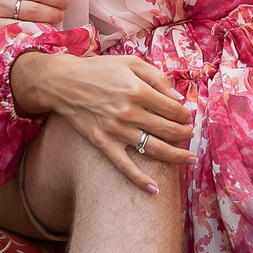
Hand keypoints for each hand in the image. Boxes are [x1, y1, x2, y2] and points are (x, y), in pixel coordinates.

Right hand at [12, 50, 191, 191]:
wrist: (63, 83)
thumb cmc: (99, 70)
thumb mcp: (130, 63)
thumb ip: (156, 77)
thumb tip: (178, 98)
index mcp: (137, 90)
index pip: (172, 108)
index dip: (184, 114)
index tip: (186, 116)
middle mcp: (129, 112)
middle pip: (168, 130)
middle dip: (184, 134)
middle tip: (189, 135)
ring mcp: (116, 130)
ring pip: (154, 149)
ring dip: (176, 156)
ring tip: (189, 159)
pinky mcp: (103, 143)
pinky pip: (125, 167)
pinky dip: (140, 180)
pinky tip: (155, 189)